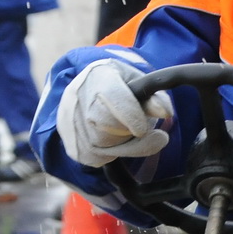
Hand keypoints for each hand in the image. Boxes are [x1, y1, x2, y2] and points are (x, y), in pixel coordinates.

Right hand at [55, 56, 174, 167]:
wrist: (90, 92)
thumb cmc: (121, 88)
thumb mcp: (139, 85)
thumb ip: (154, 97)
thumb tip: (164, 111)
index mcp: (98, 75)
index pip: (111, 97)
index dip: (129, 115)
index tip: (143, 129)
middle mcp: (77, 96)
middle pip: (104, 127)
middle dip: (127, 134)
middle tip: (140, 130)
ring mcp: (68, 121)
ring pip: (101, 147)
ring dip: (122, 146)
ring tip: (126, 132)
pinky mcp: (70, 143)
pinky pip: (95, 159)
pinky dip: (111, 155)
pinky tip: (112, 141)